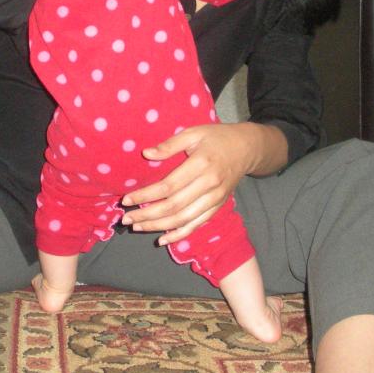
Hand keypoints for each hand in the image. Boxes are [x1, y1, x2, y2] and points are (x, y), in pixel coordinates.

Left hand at [119, 123, 264, 245]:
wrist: (246, 149)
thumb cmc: (216, 137)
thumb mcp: (194, 132)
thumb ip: (170, 145)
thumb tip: (146, 154)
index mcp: (201, 164)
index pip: (168, 186)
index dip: (146, 195)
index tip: (127, 199)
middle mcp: (209, 185)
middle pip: (174, 206)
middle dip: (147, 215)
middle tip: (126, 219)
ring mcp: (215, 198)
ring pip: (184, 219)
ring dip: (159, 226)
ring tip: (138, 227)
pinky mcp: (217, 206)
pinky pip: (197, 224)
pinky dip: (179, 234)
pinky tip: (163, 239)